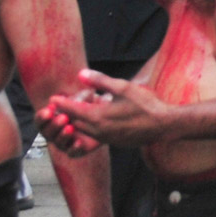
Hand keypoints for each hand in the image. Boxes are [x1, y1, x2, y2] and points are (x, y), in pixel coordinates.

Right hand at [37, 89, 102, 156]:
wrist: (104, 118)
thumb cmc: (87, 105)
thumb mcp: (81, 98)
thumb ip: (71, 98)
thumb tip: (56, 98)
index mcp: (51, 119)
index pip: (40, 120)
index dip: (42, 116)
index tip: (49, 111)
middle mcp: (55, 132)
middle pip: (47, 132)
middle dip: (54, 125)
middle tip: (63, 117)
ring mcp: (65, 142)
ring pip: (58, 143)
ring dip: (63, 135)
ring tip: (70, 127)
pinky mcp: (76, 150)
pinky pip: (72, 153)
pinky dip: (75, 148)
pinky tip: (79, 141)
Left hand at [50, 68, 170, 146]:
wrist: (163, 125)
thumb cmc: (145, 105)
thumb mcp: (123, 87)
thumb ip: (100, 80)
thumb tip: (81, 74)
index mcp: (98, 117)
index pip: (72, 110)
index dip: (61, 103)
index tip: (53, 98)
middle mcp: (98, 130)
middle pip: (74, 122)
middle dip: (67, 113)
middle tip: (61, 104)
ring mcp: (106, 138)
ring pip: (84, 130)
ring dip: (78, 121)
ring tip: (77, 111)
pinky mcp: (113, 142)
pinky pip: (95, 135)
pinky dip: (90, 127)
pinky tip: (96, 119)